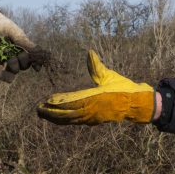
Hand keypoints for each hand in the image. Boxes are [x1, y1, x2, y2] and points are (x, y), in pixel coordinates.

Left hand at [0, 13, 50, 81]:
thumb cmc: (4, 27)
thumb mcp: (19, 35)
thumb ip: (29, 45)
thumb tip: (43, 55)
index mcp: (22, 49)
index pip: (32, 60)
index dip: (36, 64)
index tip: (37, 68)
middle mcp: (14, 56)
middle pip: (24, 66)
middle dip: (23, 61)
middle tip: (19, 53)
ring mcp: (4, 61)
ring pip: (15, 71)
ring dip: (15, 66)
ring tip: (10, 58)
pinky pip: (2, 75)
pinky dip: (7, 77)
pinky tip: (10, 77)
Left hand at [37, 50, 154, 124]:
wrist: (137, 104)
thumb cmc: (124, 88)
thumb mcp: (110, 76)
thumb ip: (97, 66)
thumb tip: (89, 52)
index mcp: (95, 98)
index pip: (72, 102)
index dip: (58, 103)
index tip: (46, 101)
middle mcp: (92, 110)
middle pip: (67, 114)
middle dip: (51, 113)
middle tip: (37, 109)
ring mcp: (92, 117)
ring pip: (70, 120)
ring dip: (56, 118)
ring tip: (43, 114)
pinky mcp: (94, 120)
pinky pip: (76, 121)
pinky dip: (65, 120)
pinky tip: (57, 118)